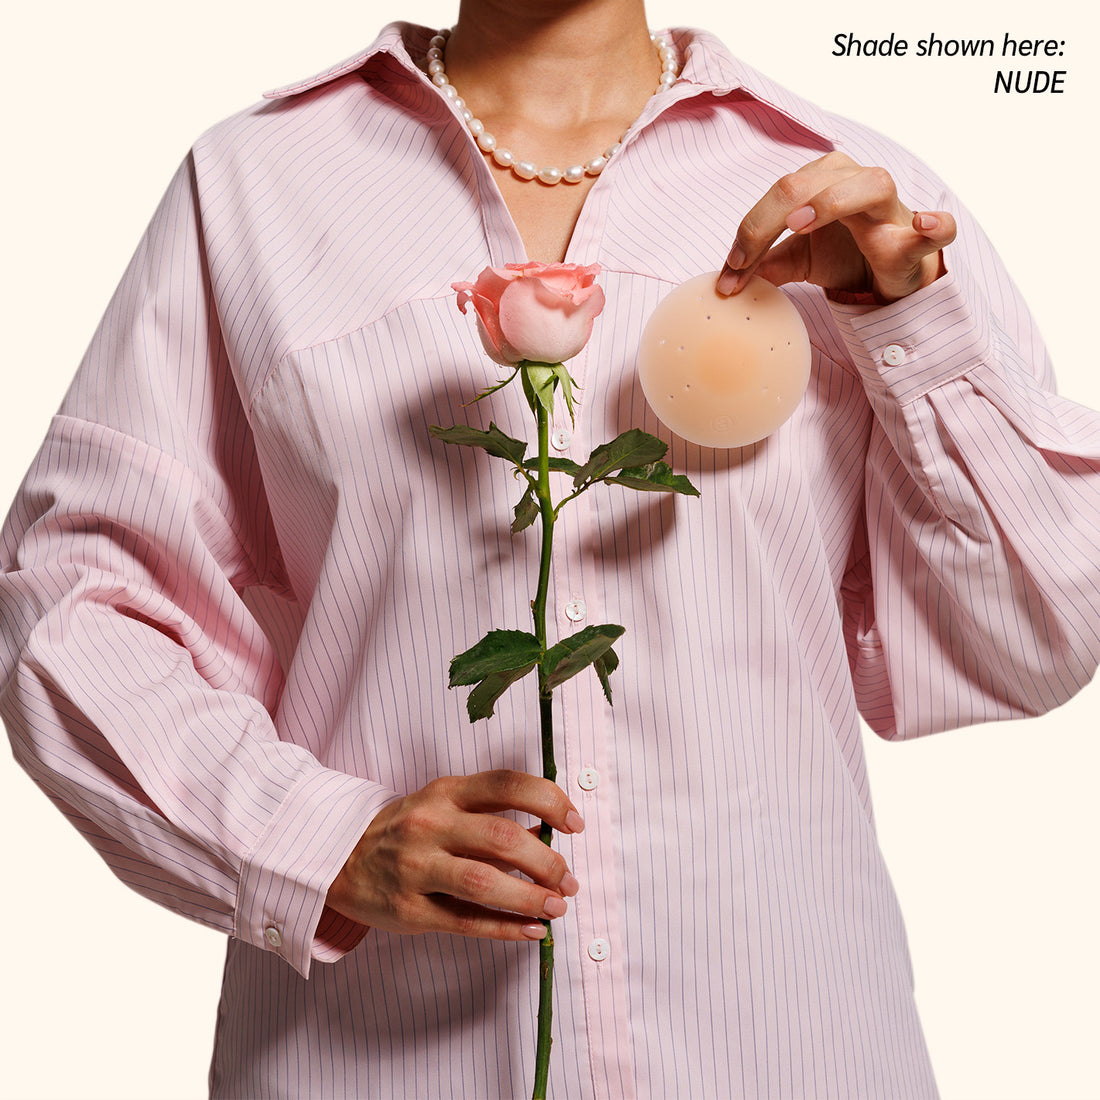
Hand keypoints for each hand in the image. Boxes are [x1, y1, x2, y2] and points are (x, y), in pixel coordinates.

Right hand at [325, 769, 583, 940]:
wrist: (339, 859)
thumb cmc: (406, 829)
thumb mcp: (442, 804)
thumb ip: (490, 812)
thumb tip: (550, 830)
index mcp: (445, 793)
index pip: (506, 785)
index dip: (549, 800)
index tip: (575, 823)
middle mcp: (430, 825)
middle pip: (501, 838)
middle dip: (546, 862)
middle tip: (569, 880)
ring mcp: (416, 868)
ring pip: (484, 883)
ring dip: (530, 898)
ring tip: (557, 906)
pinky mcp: (409, 910)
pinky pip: (465, 923)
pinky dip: (505, 928)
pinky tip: (532, 929)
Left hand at [716, 151, 955, 301]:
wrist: (888, 277)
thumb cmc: (844, 254)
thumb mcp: (796, 259)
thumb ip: (765, 264)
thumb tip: (727, 281)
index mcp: (823, 180)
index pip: (779, 193)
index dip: (750, 232)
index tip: (730, 273)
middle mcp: (857, 182)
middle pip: (810, 182)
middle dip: (770, 220)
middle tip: (747, 257)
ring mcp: (891, 208)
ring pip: (871, 185)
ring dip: (832, 202)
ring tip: (800, 226)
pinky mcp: (917, 241)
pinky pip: (937, 228)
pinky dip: (933, 225)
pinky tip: (921, 225)